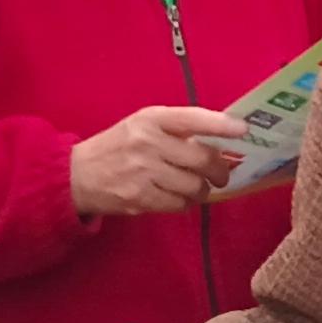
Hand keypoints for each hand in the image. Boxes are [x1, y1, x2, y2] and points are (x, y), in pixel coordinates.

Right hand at [69, 105, 245, 217]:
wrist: (77, 175)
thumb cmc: (119, 146)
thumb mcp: (143, 125)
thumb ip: (177, 129)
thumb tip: (223, 141)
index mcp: (151, 119)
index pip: (193, 118)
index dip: (221, 125)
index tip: (243, 130)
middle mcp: (148, 142)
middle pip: (202, 158)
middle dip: (220, 170)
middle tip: (222, 174)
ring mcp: (143, 172)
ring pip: (195, 185)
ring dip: (203, 190)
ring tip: (197, 187)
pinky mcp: (140, 198)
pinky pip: (180, 204)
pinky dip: (186, 203)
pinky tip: (179, 197)